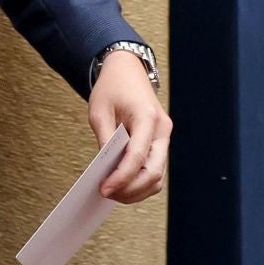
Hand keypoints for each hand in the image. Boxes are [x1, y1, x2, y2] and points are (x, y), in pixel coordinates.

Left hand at [88, 51, 170, 203]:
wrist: (127, 70)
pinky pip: (154, 169)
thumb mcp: (99, 111)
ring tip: (113, 192)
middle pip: (153, 171)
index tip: (105, 189)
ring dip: (136, 190)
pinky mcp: (160, 143)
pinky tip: (122, 185)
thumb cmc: (112, 87)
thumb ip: (104, 139)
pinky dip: (140, 181)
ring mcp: (164, 137)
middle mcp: (162, 129)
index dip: (121, 177)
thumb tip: (105, 170)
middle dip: (130, 189)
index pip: (138, 156)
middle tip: (107, 194)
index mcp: (147, 117)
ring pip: (157, 176)